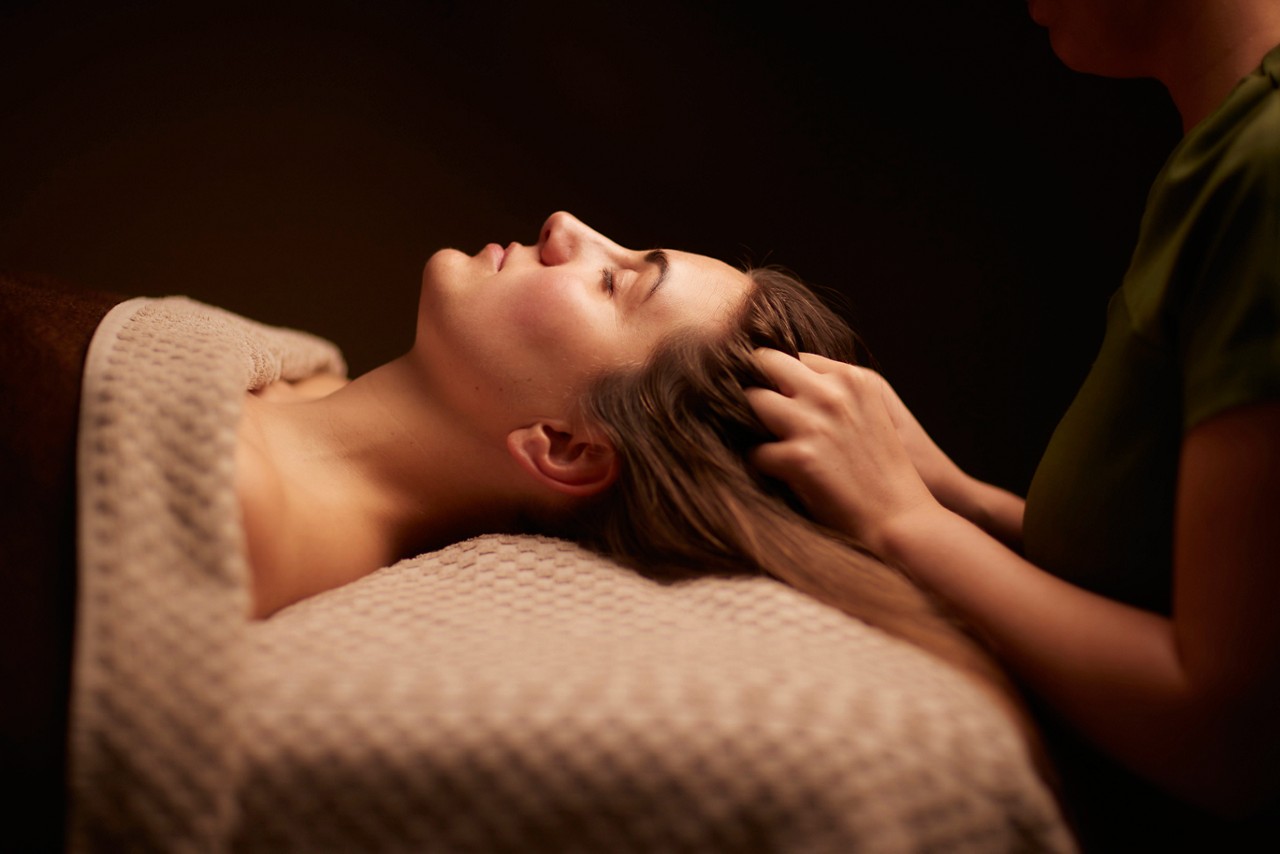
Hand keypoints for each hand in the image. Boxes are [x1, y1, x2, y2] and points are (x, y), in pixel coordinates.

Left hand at [746, 349, 944, 548]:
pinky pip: (756, 451)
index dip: (781, 377)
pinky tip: (775, 474)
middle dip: (758, 384)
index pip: (796, 357)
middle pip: (767, 363)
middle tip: (752, 410)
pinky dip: (761, 464)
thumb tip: (786, 382)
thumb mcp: (871, 413)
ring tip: (762, 441)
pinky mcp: (799, 458)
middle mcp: (833, 393)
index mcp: (853, 379)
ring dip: (751, 422)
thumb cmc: (882, 471)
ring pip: (753, 400)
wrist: (901, 519)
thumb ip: (835, 390)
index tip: (775, 396)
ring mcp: (815, 424)